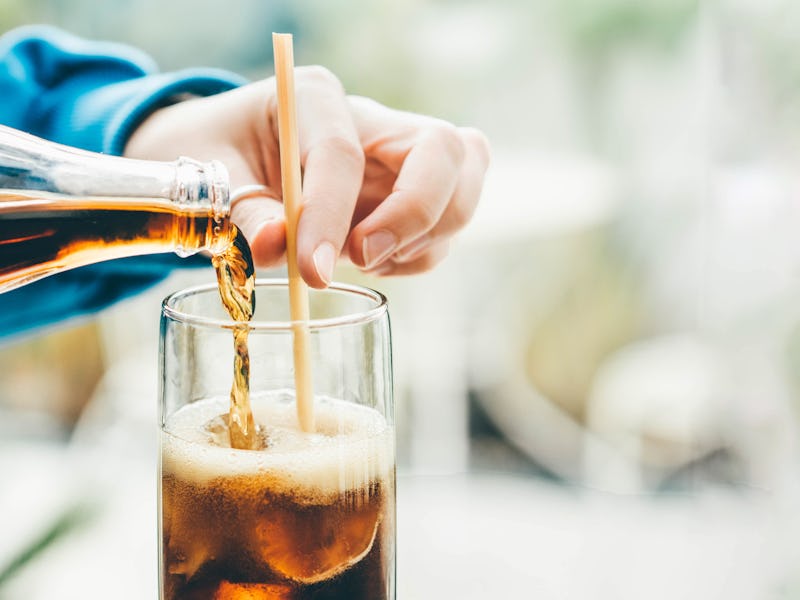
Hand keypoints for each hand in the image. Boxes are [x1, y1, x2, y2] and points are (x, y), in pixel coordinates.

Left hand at [124, 67, 489, 287]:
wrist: (230, 156)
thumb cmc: (216, 156)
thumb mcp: (211, 177)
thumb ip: (244, 211)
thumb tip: (277, 249)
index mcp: (313, 97)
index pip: (341, 152)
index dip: (330, 215)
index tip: (312, 271)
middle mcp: (372, 120)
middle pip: (444, 151)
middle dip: (415, 214)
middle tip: (363, 258)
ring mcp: (400, 156)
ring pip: (463, 186)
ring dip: (423, 239)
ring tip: (360, 259)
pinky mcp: (413, 193)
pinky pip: (446, 227)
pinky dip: (419, 256)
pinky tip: (372, 261)